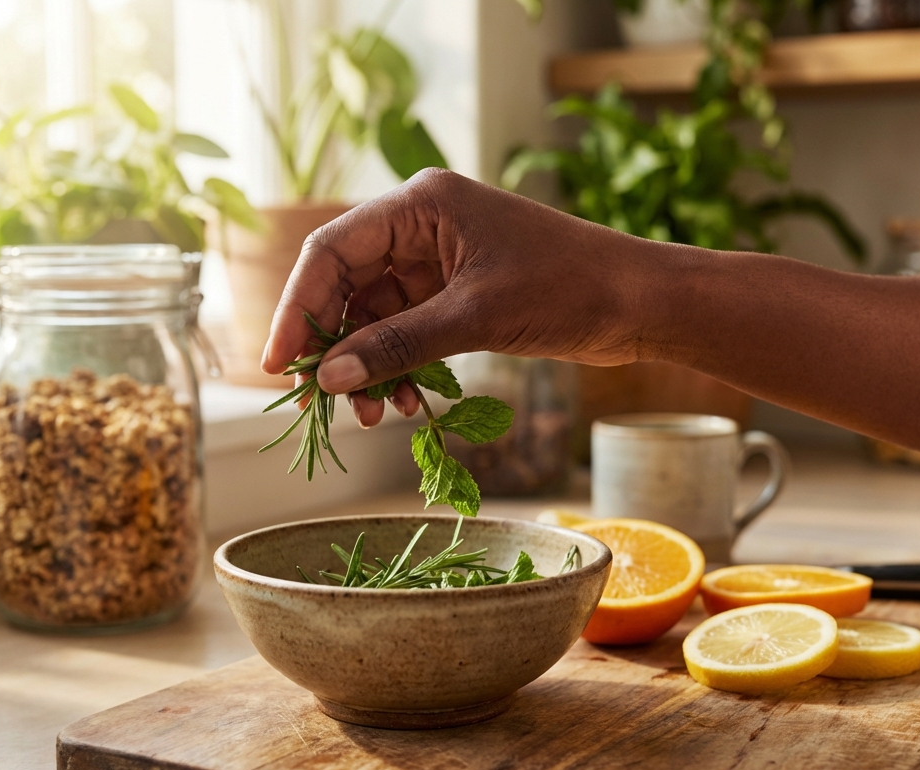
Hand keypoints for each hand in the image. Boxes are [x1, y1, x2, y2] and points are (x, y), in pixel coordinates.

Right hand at [260, 169, 647, 425]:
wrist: (639, 303)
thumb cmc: (567, 288)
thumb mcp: (474, 317)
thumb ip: (398, 345)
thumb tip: (328, 377)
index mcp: (421, 204)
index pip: (333, 251)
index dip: (298, 306)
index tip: (280, 363)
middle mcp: (422, 226)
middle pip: (348, 286)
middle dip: (336, 346)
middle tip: (326, 402)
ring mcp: (440, 261)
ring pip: (376, 316)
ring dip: (369, 366)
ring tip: (374, 415)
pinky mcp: (458, 294)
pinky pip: (407, 332)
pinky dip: (400, 367)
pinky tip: (404, 403)